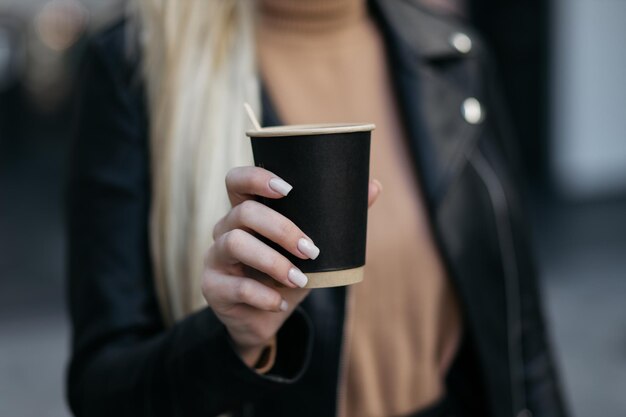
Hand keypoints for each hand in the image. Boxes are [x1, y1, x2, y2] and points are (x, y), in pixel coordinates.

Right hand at [202, 167, 381, 366]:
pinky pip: (235, 286)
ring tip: (300, 279)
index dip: (257, 178)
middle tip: (311, 249)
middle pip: (243, 212)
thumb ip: (338, 221)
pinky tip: (281, 303)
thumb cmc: (287, 275)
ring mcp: (215, 257)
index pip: (237, 180)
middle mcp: (225, 229)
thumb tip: (375, 186)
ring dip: (273, 261)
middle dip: (281, 228)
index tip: (288, 189)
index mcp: (247, 212)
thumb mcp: (312, 250)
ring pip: (235, 244)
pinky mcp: (213, 287)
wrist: (264, 320)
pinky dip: (264, 295)